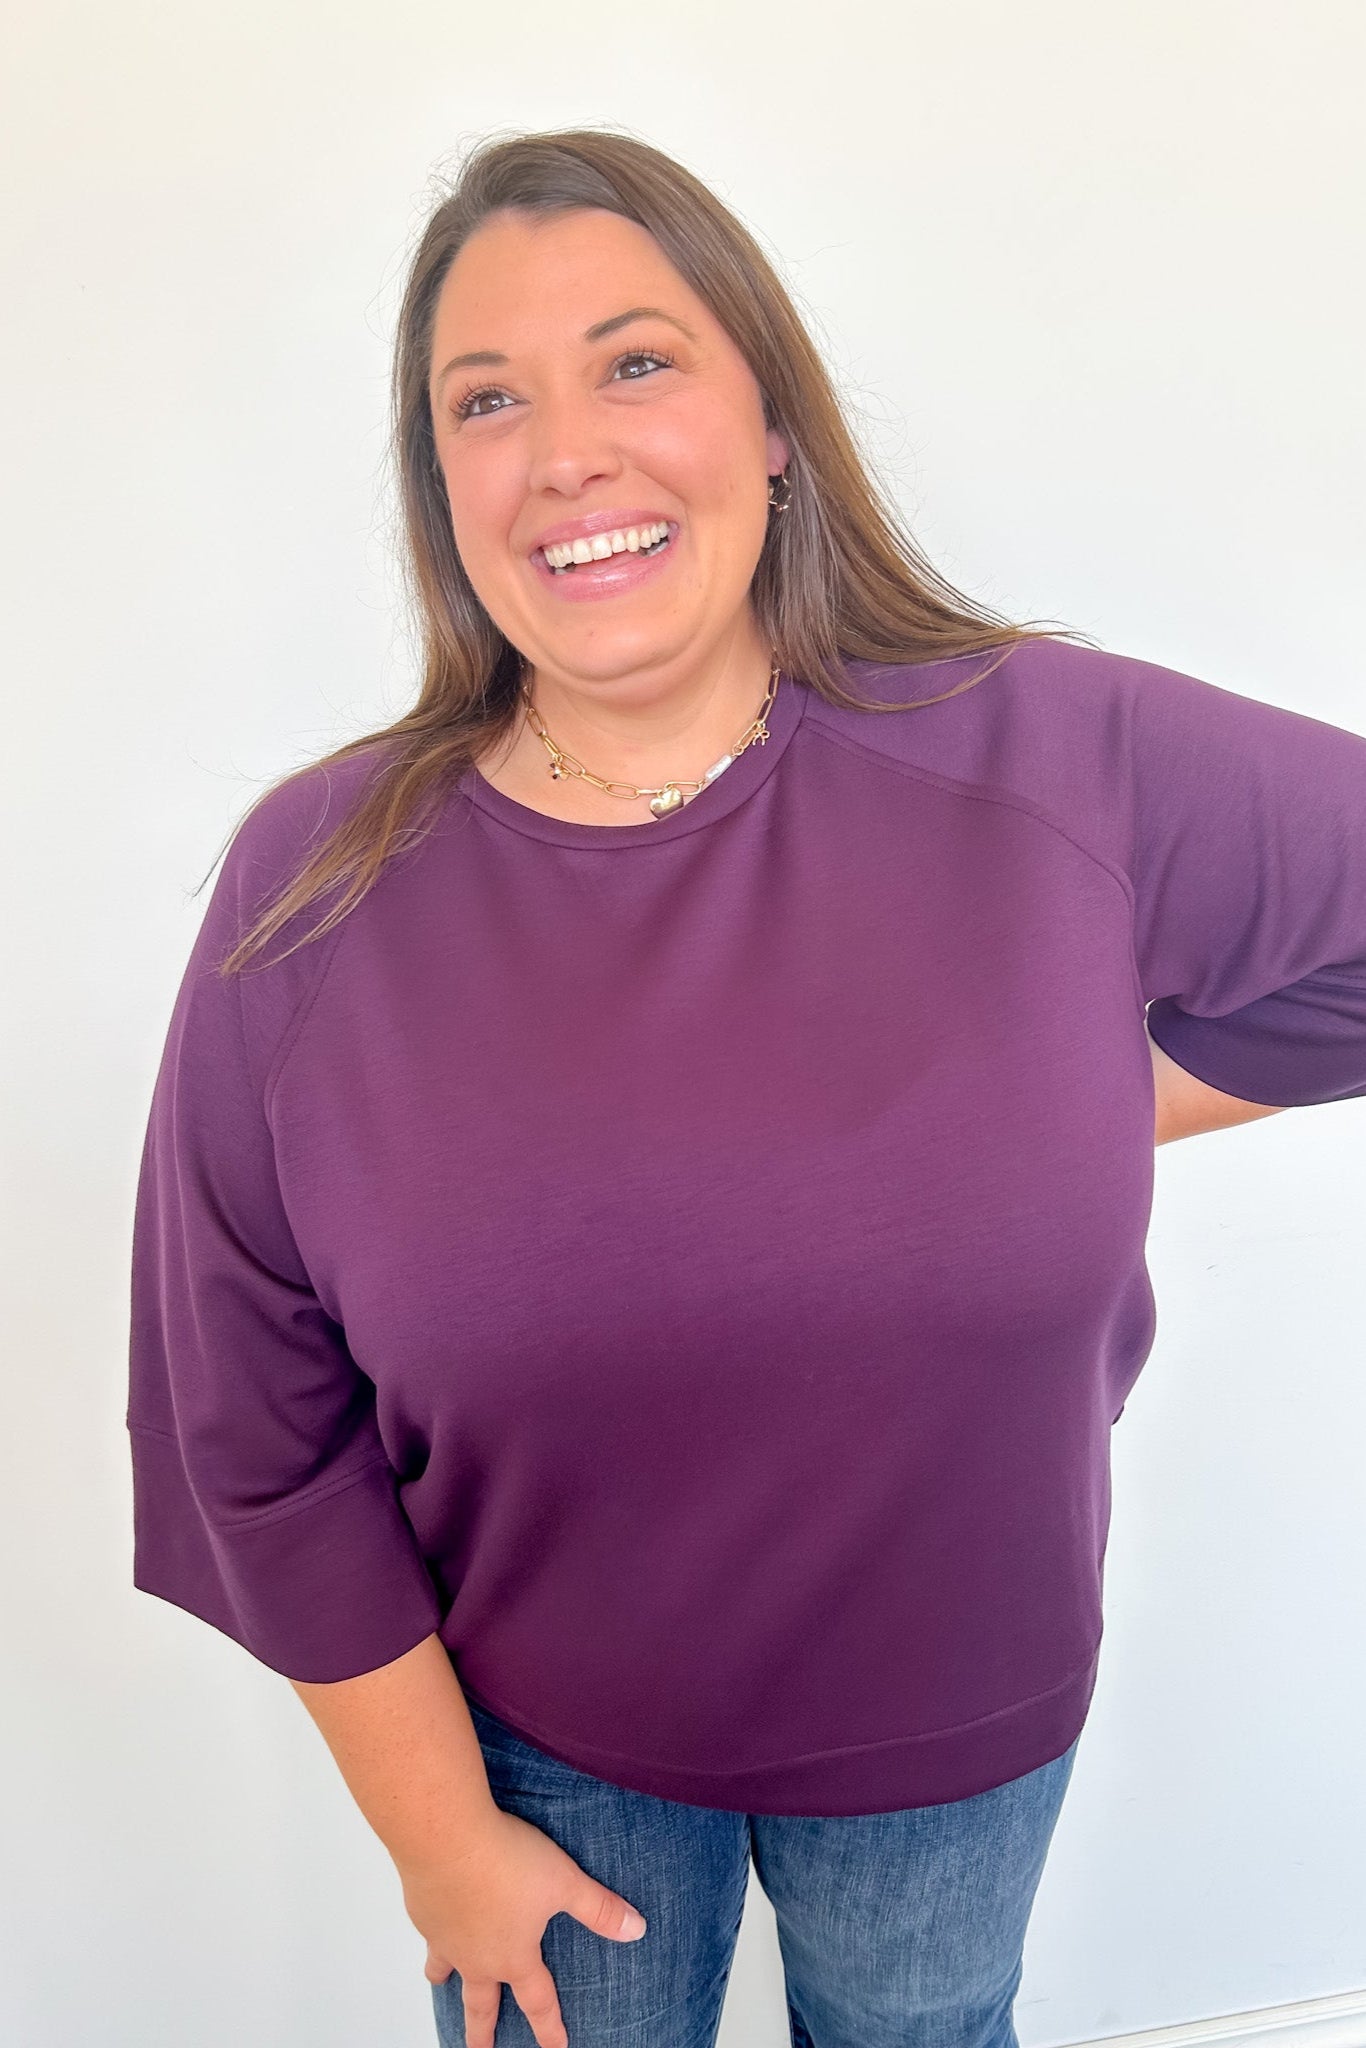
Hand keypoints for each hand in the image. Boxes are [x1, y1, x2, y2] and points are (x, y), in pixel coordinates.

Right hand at [399, 1803, 647, 2047]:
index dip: (550, 2029)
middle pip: (480, 2006)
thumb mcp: (565, 1880)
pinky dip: (430, 1932)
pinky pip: (427, 1932)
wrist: (445, 1836)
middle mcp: (477, 1957)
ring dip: (445, 1981)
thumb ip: (599, 1908)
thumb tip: (637, 1929)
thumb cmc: (507, 1858)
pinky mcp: (423, 1911)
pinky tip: (433, 1917)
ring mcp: (445, 1938)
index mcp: (514, 1955)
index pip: (537, 2002)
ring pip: (445, 1970)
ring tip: (442, 1985)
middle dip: (482, 2033)